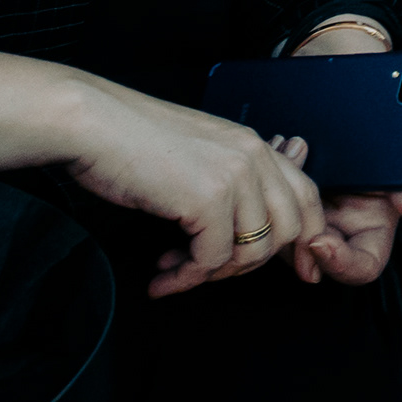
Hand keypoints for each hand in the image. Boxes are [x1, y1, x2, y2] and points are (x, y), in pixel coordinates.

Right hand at [52, 86, 326, 298]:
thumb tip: (244, 224)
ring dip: (212, 274)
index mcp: (255, 146)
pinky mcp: (207, 198)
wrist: (92, 124)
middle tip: (207, 272)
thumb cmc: (131, 142)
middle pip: (288, 230)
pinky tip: (162, 277)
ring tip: (175, 272)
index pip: (307, 197)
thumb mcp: (197, 156)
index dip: (309, 239)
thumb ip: (229, 181)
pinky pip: (211, 259)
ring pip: (252, 251)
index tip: (303, 271)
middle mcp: (254, 157)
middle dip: (250, 264)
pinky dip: (186, 277)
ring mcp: (235, 176)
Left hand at [281, 20, 401, 285]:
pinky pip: (266, 203)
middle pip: (313, 254)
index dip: (339, 262)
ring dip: (270, 208)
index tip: (319, 243)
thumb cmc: (377, 112)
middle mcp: (339, 220)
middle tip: (282, 206)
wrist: (338, 71)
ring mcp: (308, 207)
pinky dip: (259, 187)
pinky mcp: (282, 188)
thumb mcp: (398, 153)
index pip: (359, 265)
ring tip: (274, 164)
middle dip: (291, 232)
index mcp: (373, 221)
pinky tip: (264, 156)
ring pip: (283, 229)